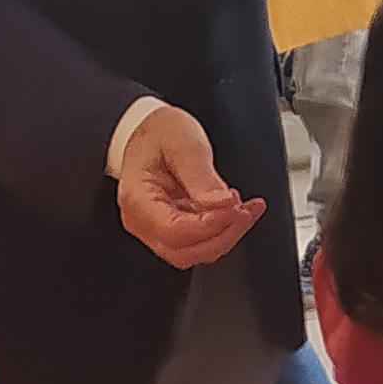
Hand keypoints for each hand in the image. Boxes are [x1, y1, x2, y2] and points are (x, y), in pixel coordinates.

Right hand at [114, 104, 266, 270]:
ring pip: (194, 253)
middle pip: (184, 251)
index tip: (235, 207)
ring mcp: (154, 229)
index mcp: (138, 199)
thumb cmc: (159, 133)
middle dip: (222, 234)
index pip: (174, 230)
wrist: (149, 130)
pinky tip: (236, 211)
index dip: (210, 225)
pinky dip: (222, 231)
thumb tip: (222, 204)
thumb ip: (201, 176)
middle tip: (245, 210)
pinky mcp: (171, 230)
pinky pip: (198, 243)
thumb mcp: (183, 143)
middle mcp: (141, 222)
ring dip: (225, 235)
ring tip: (244, 208)